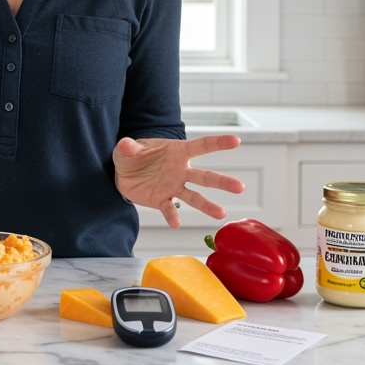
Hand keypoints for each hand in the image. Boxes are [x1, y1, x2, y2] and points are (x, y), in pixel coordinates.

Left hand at [113, 135, 244, 227]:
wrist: (124, 173)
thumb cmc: (132, 155)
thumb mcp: (128, 148)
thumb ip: (129, 147)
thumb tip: (126, 144)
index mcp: (178, 152)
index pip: (201, 146)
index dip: (218, 143)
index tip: (236, 141)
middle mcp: (181, 170)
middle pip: (205, 176)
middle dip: (223, 182)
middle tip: (240, 187)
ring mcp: (174, 186)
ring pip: (194, 197)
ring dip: (207, 205)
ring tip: (222, 214)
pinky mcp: (162, 200)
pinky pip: (170, 209)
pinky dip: (172, 216)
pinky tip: (176, 223)